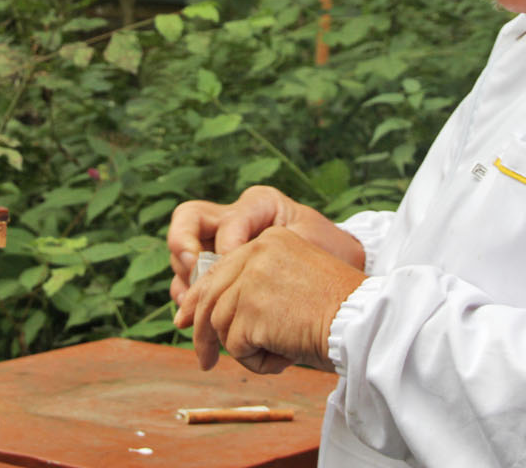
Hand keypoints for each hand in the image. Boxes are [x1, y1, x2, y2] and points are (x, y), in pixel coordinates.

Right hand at [166, 185, 364, 305]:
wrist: (343, 280)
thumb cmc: (333, 256)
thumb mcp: (312, 245)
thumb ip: (274, 252)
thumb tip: (233, 266)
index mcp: (260, 204)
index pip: (228, 223)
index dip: (227, 251)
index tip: (237, 279)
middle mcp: (235, 217)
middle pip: (188, 219)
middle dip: (182, 245)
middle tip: (192, 273)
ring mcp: (221, 242)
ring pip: (182, 251)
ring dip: (184, 280)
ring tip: (191, 309)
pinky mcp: (219, 268)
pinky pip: (191, 279)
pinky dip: (190, 299)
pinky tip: (198, 321)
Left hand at [173, 225, 366, 373]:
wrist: (363, 321)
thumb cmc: (339, 311)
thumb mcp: (294, 284)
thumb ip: (255, 287)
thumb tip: (211, 317)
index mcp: (269, 240)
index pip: (220, 270)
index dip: (201, 300)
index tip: (190, 321)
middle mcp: (256, 252)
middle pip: (209, 295)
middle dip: (201, 332)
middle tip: (203, 360)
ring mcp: (251, 279)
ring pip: (221, 326)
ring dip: (246, 350)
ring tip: (279, 353)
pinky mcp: (250, 309)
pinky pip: (236, 347)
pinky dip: (258, 362)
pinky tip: (285, 356)